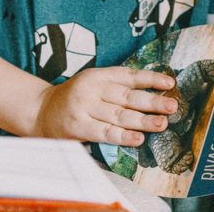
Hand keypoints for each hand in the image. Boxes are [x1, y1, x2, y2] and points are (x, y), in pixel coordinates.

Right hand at [34, 66, 177, 144]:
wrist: (40, 111)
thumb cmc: (75, 98)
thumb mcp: (93, 83)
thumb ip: (116, 86)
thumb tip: (151, 92)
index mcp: (98, 75)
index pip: (128, 75)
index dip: (150, 78)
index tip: (170, 82)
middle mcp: (91, 89)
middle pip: (127, 96)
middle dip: (152, 101)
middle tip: (172, 105)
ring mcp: (84, 108)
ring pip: (119, 115)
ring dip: (143, 120)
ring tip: (162, 123)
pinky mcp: (79, 127)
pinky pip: (105, 133)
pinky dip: (123, 137)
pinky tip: (138, 139)